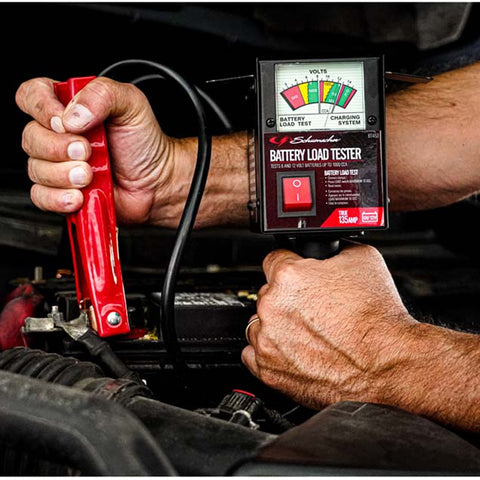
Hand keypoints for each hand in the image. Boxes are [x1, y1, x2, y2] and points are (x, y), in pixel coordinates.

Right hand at [15, 76, 178, 225]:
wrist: (157, 183)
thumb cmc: (144, 144)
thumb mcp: (132, 105)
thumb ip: (102, 95)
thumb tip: (73, 115)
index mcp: (69, 108)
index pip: (31, 96)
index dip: (41, 108)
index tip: (65, 122)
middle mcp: (59, 136)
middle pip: (31, 137)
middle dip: (59, 148)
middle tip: (88, 152)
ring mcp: (59, 165)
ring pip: (35, 169)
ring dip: (63, 175)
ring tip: (90, 176)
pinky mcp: (61, 192)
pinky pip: (41, 196)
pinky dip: (59, 198)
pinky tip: (79, 195)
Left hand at [242, 243, 416, 409]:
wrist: (387, 364)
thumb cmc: (377, 318)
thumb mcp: (363, 258)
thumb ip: (336, 247)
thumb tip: (330, 244)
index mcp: (289, 276)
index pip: (274, 259)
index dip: (290, 265)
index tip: (297, 275)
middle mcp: (272, 306)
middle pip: (268, 292)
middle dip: (287, 297)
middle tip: (312, 308)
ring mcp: (267, 339)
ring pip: (259, 322)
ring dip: (276, 324)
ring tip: (306, 332)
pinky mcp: (268, 369)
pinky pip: (254, 353)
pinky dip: (270, 351)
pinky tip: (292, 350)